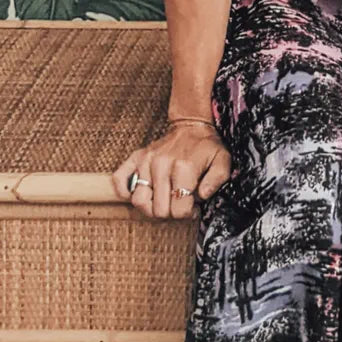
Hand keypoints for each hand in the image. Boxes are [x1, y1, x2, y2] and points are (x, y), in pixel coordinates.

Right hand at [111, 120, 230, 219]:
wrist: (191, 127)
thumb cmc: (206, 148)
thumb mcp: (223, 161)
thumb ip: (217, 180)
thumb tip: (201, 196)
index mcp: (184, 168)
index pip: (179, 210)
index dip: (188, 213)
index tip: (193, 205)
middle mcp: (162, 165)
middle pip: (159, 210)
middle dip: (171, 212)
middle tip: (179, 202)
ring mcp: (146, 162)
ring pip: (139, 201)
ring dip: (151, 207)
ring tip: (164, 200)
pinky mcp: (135, 159)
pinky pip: (119, 181)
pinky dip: (126, 192)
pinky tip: (144, 192)